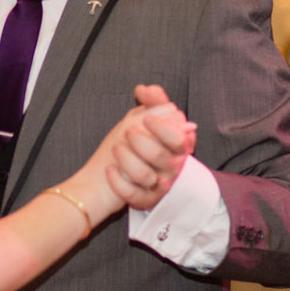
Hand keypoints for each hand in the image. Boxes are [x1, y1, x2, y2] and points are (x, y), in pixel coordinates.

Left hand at [105, 85, 194, 210]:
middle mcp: (173, 168)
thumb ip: (152, 101)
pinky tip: (110, 170)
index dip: (162, 128)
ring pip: (146, 176)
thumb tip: (145, 89)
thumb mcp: (143, 117)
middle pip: (160, 155)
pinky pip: (133, 194)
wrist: (110, 172)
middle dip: (139, 140)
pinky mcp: (146, 201)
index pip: (179, 139)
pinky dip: (117, 181)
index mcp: (178, 147)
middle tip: (127, 132)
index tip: (145, 119)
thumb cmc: (133, 141)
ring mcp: (160, 186)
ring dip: (125, 158)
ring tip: (116, 148)